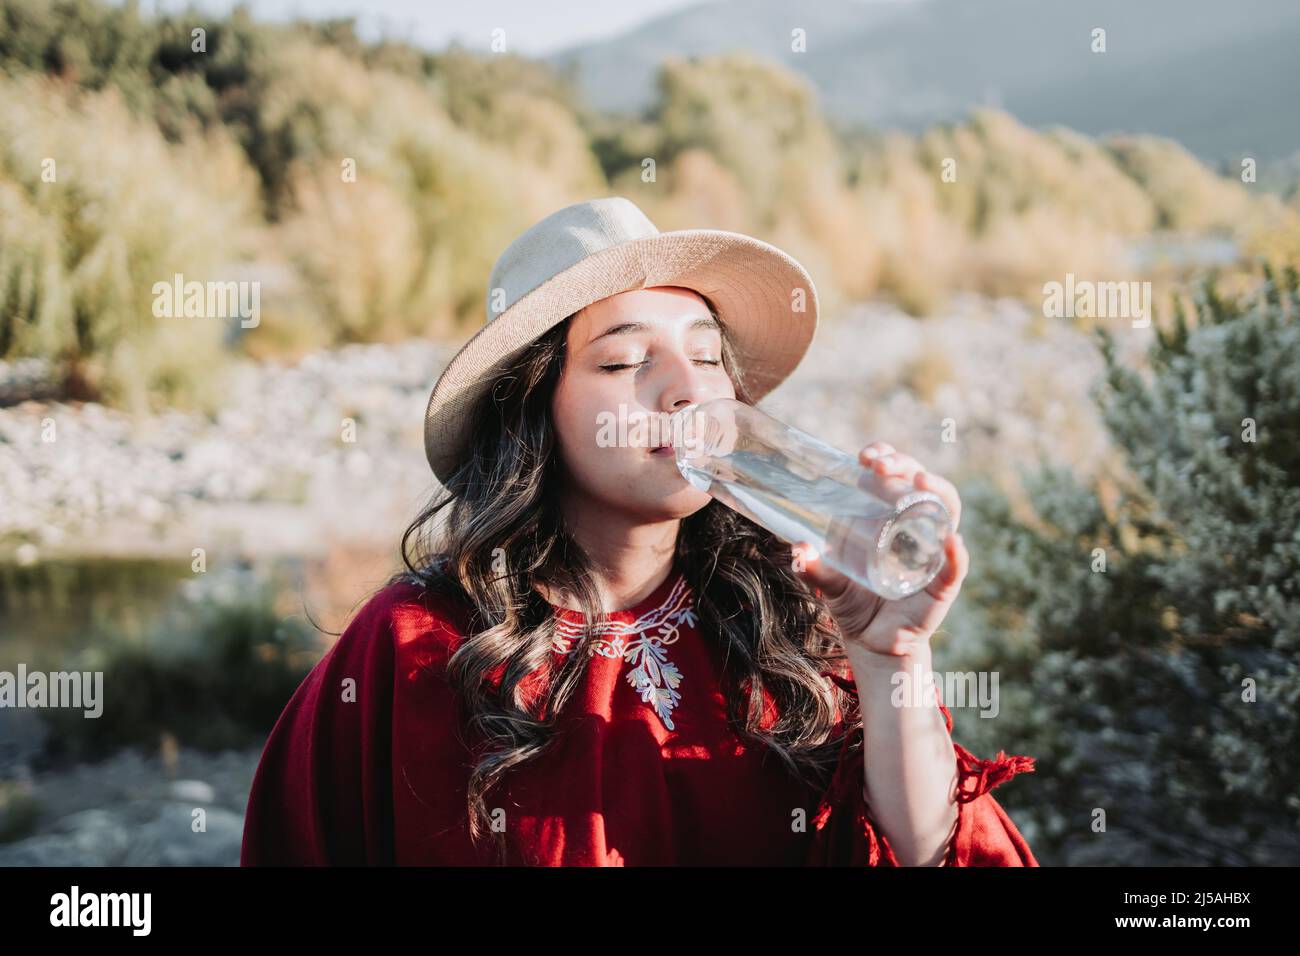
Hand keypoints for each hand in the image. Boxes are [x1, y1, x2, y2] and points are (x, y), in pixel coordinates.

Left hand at [792, 441, 966, 656]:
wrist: (872, 642)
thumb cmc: (854, 601)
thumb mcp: (828, 581)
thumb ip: (812, 566)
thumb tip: (798, 548)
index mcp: (891, 517)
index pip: (897, 475)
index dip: (886, 458)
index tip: (864, 456)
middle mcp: (917, 528)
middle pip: (921, 484)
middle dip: (904, 464)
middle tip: (879, 465)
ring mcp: (934, 553)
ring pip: (946, 513)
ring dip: (937, 491)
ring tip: (920, 481)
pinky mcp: (942, 586)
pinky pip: (956, 568)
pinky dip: (957, 555)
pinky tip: (952, 542)